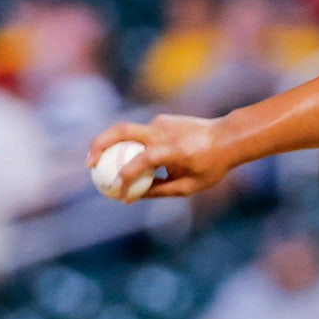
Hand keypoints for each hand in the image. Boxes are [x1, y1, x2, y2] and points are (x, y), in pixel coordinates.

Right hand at [87, 115, 232, 200]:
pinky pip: (140, 135)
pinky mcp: (161, 120)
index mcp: (174, 149)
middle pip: (122, 130)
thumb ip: (159, 191)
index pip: (142, 160)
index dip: (127, 177)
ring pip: (128, 130)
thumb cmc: (212, 164)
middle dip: (99, 144)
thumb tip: (132, 197)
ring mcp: (161, 122)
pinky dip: (130, 146)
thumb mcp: (189, 185)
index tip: (118, 193)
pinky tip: (130, 160)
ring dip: (111, 145)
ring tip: (100, 164)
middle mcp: (164, 131)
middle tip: (89, 164)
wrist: (229, 136)